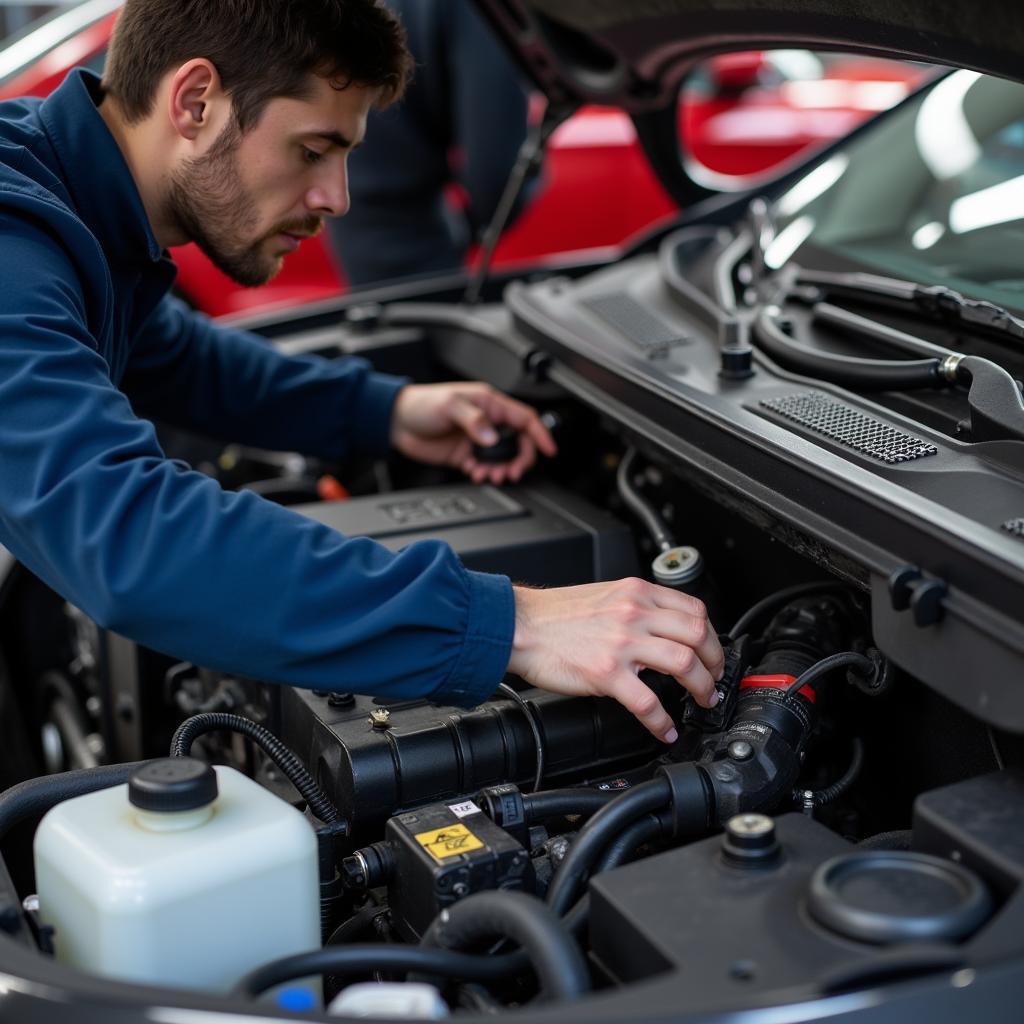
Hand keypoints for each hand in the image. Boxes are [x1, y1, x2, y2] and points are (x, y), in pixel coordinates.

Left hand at [390, 382, 556, 483]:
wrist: (396, 420)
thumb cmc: (422, 404)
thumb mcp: (451, 405)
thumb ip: (475, 421)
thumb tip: (493, 438)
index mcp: (491, 404)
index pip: (525, 419)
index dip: (540, 434)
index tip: (549, 450)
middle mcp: (488, 422)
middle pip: (519, 443)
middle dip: (521, 460)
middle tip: (513, 472)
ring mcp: (477, 440)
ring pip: (503, 459)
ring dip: (502, 470)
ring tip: (491, 476)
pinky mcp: (465, 455)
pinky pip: (484, 467)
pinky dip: (484, 474)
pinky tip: (476, 474)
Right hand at [507, 579, 724, 742]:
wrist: (519, 626)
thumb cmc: (554, 615)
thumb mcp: (605, 594)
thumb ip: (636, 607)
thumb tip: (663, 629)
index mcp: (636, 593)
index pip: (694, 609)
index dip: (712, 635)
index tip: (712, 652)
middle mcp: (634, 613)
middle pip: (698, 635)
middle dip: (716, 663)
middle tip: (715, 680)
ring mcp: (622, 643)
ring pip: (684, 664)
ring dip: (701, 688)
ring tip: (700, 702)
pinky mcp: (606, 673)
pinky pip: (648, 702)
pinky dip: (662, 721)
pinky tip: (663, 729)